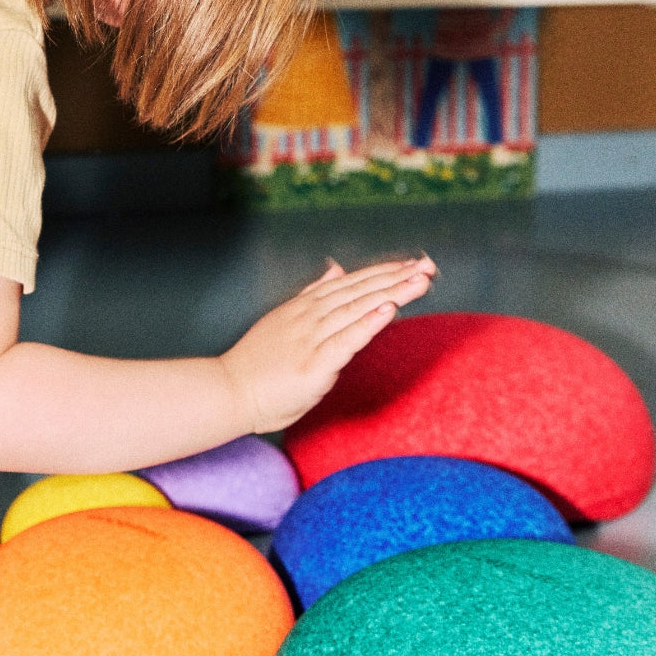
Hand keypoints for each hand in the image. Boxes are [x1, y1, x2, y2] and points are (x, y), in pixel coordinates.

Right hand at [220, 256, 435, 433]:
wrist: (228, 391)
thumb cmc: (256, 365)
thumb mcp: (284, 320)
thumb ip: (311, 295)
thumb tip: (335, 270)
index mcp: (304, 307)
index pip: (351, 283)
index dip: (384, 271)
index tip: (413, 264)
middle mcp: (308, 317)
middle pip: (359, 291)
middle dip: (396, 277)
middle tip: (427, 266)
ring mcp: (310, 338)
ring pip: (357, 309)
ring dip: (391, 293)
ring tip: (420, 281)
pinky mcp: (313, 364)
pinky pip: (346, 340)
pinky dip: (368, 323)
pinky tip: (390, 308)